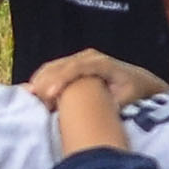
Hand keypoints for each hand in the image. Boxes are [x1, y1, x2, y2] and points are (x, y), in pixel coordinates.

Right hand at [25, 50, 162, 106]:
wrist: (138, 80)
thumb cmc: (134, 91)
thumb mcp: (129, 98)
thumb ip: (115, 103)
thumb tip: (101, 110)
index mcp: (102, 63)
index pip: (77, 68)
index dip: (61, 80)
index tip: (49, 95)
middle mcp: (89, 57)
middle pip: (60, 65)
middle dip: (44, 82)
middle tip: (32, 101)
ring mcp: (80, 58)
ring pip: (53, 66)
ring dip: (39, 81)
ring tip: (30, 99)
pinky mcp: (74, 64)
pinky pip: (54, 69)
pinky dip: (42, 80)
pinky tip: (33, 94)